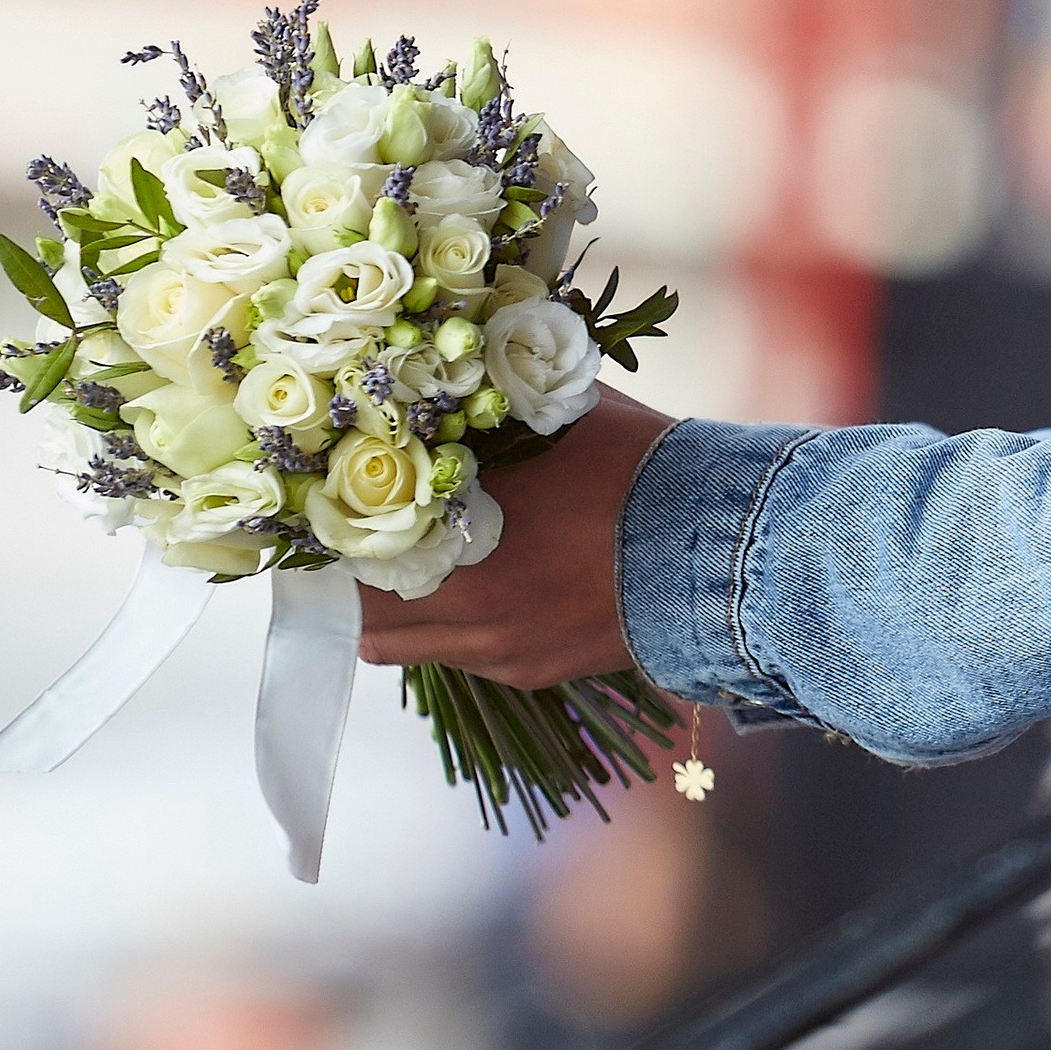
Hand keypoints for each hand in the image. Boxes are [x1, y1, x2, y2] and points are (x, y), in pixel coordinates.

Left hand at [355, 391, 673, 685]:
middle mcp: (467, 602)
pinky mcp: (528, 672)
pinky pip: (455, 656)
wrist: (720, 549)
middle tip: (361, 537)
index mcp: (464, 528)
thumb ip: (492, 401)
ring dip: (393, 608)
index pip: (356, 539)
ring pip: (396, 643)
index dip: (334, 525)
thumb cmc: (638, 465)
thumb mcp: (558, 412)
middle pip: (360, 608)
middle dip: (354, 574)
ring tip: (414, 565)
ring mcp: (495, 648)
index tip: (329, 505)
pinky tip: (481, 585)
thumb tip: (438, 377)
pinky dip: (450, 625)